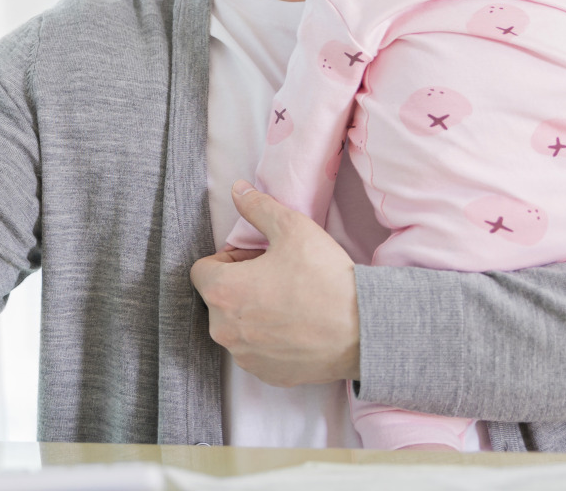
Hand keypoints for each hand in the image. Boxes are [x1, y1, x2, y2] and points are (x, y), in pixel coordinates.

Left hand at [190, 180, 359, 386]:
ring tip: (288, 299)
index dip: (228, 258)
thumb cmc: (324, 278)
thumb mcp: (291, 228)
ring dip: (252, 311)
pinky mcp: (266, 375)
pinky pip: (255, 349)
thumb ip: (257, 207)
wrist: (364, 331)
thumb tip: (238, 190)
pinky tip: (296, 325)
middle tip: (275, 274)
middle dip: (239, 283)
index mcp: (223, 292)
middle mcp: (225, 330)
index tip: (256, 258)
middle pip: (218, 297)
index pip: (202, 270)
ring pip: (236, 324)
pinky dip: (267, 337)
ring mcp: (245, 357)